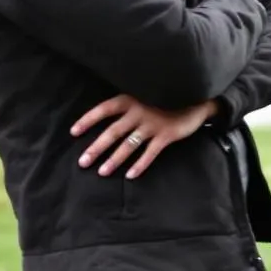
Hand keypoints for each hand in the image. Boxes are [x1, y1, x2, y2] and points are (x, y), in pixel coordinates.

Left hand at [71, 95, 216, 178]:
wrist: (196, 98)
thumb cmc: (166, 98)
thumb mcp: (145, 95)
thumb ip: (129, 105)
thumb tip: (108, 117)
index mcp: (131, 99)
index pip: (104, 109)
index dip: (88, 120)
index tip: (74, 132)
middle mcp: (140, 111)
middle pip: (113, 132)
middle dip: (96, 148)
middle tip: (83, 162)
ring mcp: (153, 124)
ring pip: (129, 145)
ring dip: (114, 160)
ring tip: (102, 172)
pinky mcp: (167, 135)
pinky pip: (150, 153)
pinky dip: (140, 165)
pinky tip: (130, 175)